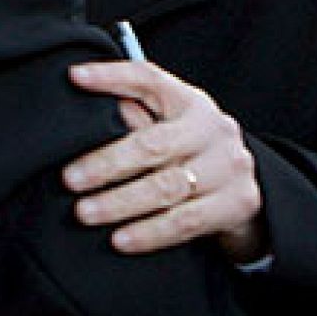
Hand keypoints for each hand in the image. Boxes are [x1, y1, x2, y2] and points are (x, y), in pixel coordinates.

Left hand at [63, 60, 267, 261]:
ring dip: (121, 202)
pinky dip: (150, 233)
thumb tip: (96, 115)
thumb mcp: (171, 130)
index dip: (112, 76)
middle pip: (156, 143)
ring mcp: (229, 167)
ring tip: (86, 212)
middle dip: (108, 162)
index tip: (75, 78)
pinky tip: (121, 239)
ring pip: (168, 187)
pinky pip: (185, 222)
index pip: (151, 80)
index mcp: (192, 103)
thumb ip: (138, 119)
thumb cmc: (192, 156)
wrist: (246, 192)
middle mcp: (214, 130)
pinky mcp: (237, 203)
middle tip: (71, 178)